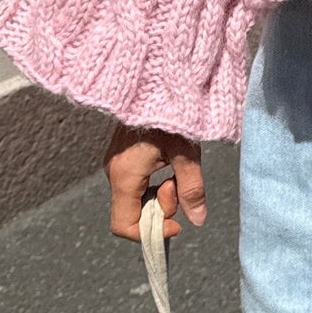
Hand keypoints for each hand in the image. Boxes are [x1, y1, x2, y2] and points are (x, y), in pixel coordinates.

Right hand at [106, 123, 206, 239]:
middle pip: (133, 213)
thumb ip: (192, 188)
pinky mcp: (122, 156)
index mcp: (124, 176)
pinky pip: (136, 184)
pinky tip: (168, 163)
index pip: (123, 226)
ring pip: (136, 198)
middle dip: (161, 207)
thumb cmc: (171, 114)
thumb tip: (198, 220)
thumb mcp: (187, 153)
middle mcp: (114, 173)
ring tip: (175, 168)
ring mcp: (115, 164)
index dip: (151, 232)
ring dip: (160, 193)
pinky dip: (154, 183)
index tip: (177, 220)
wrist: (155, 80)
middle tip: (178, 182)